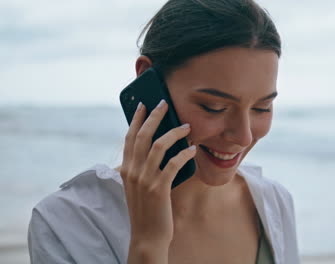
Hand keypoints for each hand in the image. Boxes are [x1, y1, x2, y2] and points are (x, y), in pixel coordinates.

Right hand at [120, 100, 195, 261]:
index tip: (144, 104)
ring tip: (186, 126)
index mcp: (126, 169)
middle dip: (154, 117)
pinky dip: (184, 154)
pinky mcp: (159, 188)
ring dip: (174, 133)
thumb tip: (154, 148)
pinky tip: (192, 150)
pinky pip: (173, 164)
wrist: (146, 235)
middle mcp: (132, 171)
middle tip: (165, 103)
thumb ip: (140, 168)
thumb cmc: (146, 209)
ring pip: (158, 146)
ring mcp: (145, 179)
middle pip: (142, 136)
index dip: (137, 119)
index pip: (129, 138)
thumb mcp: (137, 186)